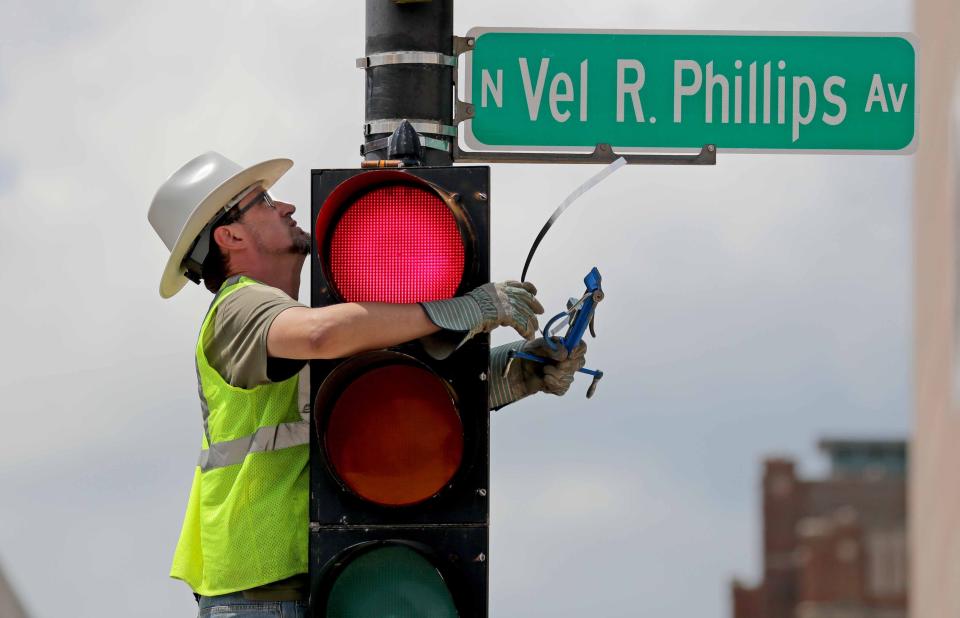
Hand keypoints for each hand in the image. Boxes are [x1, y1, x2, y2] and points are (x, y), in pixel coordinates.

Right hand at [420, 280, 543, 341]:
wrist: (463, 312)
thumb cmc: (467, 309)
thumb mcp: (482, 299)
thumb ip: (493, 303)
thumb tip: (500, 313)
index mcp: (498, 287)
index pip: (517, 285)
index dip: (528, 288)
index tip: (534, 292)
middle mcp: (504, 292)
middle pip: (525, 297)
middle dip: (534, 305)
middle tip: (540, 312)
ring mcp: (506, 302)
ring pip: (525, 312)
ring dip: (531, 322)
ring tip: (534, 329)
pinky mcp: (507, 314)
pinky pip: (521, 323)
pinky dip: (526, 331)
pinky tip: (528, 336)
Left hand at [522, 337, 586, 396]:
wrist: (519, 368)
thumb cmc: (529, 352)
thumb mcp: (536, 345)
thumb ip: (551, 346)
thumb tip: (565, 354)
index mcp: (566, 347)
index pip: (582, 347)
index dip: (579, 350)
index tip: (570, 354)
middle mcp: (569, 361)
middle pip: (579, 363)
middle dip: (564, 365)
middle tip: (549, 364)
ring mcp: (566, 374)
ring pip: (569, 377)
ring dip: (554, 374)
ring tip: (544, 370)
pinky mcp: (560, 386)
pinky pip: (562, 388)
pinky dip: (552, 384)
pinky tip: (544, 379)